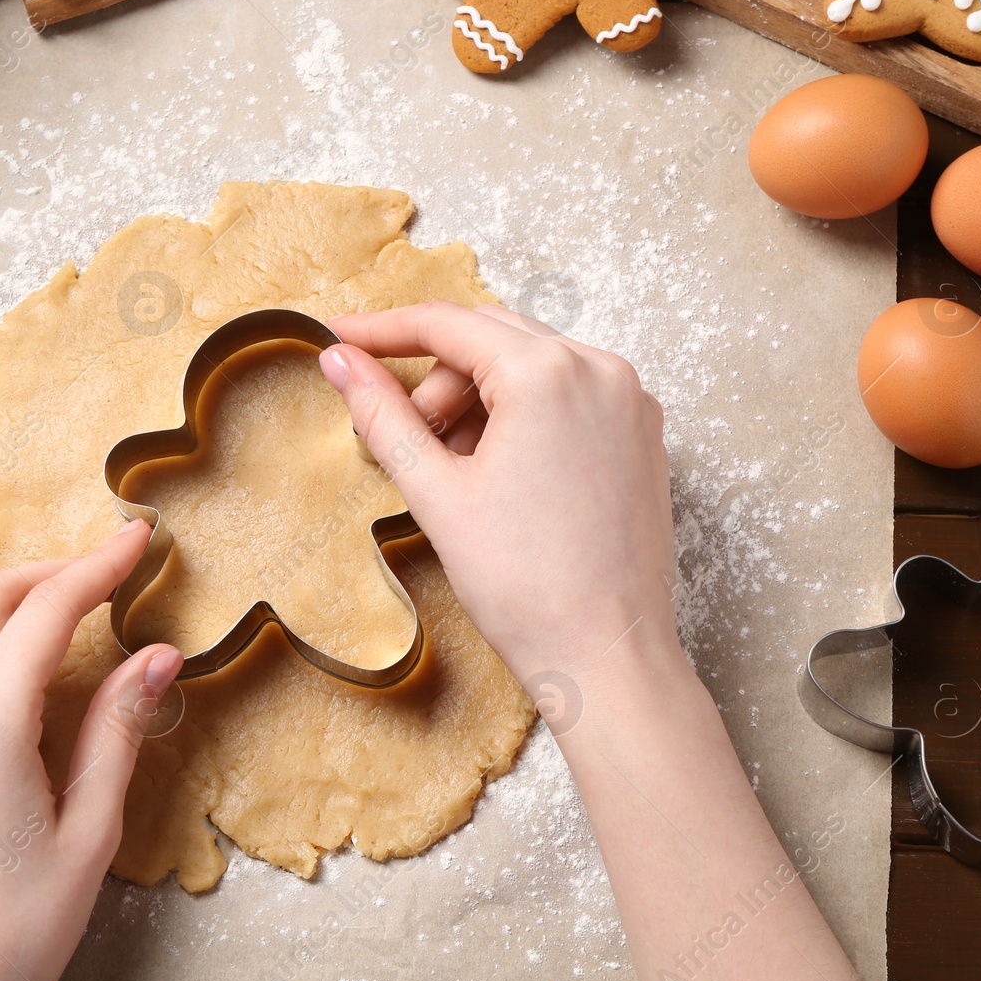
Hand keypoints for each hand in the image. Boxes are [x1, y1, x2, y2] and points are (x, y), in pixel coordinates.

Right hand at [322, 301, 684, 686]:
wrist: (607, 656)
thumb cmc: (528, 587)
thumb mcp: (437, 494)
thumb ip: (383, 415)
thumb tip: (340, 362)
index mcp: (548, 374)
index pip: (446, 324)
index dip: (381, 330)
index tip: (337, 338)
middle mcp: (600, 369)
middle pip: (490, 338)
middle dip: (434, 378)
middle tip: (398, 433)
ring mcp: (630, 400)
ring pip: (530, 365)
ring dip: (479, 399)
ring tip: (457, 471)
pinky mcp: (642, 433)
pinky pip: (569, 395)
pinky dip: (524, 416)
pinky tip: (502, 475)